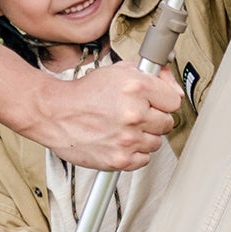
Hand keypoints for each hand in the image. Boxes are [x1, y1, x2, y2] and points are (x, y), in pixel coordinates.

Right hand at [29, 57, 180, 169]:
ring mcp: (128, 139)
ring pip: (156, 142)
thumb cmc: (84, 93)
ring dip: (144, 136)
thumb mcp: (119, 72)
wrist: (56, 113)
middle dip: (153, 118)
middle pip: (167, 123)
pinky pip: (144, 159)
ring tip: (124, 128)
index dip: (163, 100)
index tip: (154, 102)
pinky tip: (120, 141)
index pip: (174, 100)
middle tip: (134, 114)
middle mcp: (134, 114)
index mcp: (136, 88)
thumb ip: (152, 76)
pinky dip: (134, 153)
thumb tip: (174, 89)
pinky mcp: (120, 159)